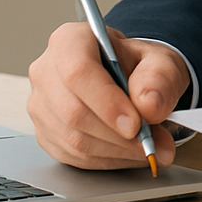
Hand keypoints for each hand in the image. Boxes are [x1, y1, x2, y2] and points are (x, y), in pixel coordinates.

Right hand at [27, 22, 190, 169]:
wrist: (130, 79)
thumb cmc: (139, 66)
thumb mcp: (161, 62)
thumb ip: (159, 79)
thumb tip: (149, 107)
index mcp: (70, 41)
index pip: (78, 72)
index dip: (107, 102)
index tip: (136, 124)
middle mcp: (46, 71)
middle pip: (73, 111)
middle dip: (117, 135)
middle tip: (152, 143)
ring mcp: (41, 105)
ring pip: (73, 139)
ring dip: (116, 151)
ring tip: (149, 149)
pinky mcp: (45, 134)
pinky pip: (73, 156)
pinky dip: (107, 160)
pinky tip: (129, 153)